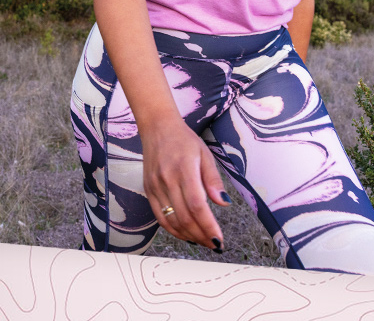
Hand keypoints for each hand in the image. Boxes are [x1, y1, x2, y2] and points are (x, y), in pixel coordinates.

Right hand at [140, 119, 230, 249]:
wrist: (158, 128)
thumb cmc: (184, 140)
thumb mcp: (205, 154)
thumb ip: (213, 179)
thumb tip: (224, 203)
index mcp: (184, 169)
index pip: (196, 205)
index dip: (208, 226)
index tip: (219, 239)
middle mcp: (167, 180)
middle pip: (184, 217)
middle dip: (201, 235)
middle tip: (214, 244)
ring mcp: (155, 187)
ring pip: (171, 221)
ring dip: (188, 236)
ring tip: (203, 242)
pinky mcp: (148, 191)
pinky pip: (160, 217)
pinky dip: (173, 230)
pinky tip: (186, 234)